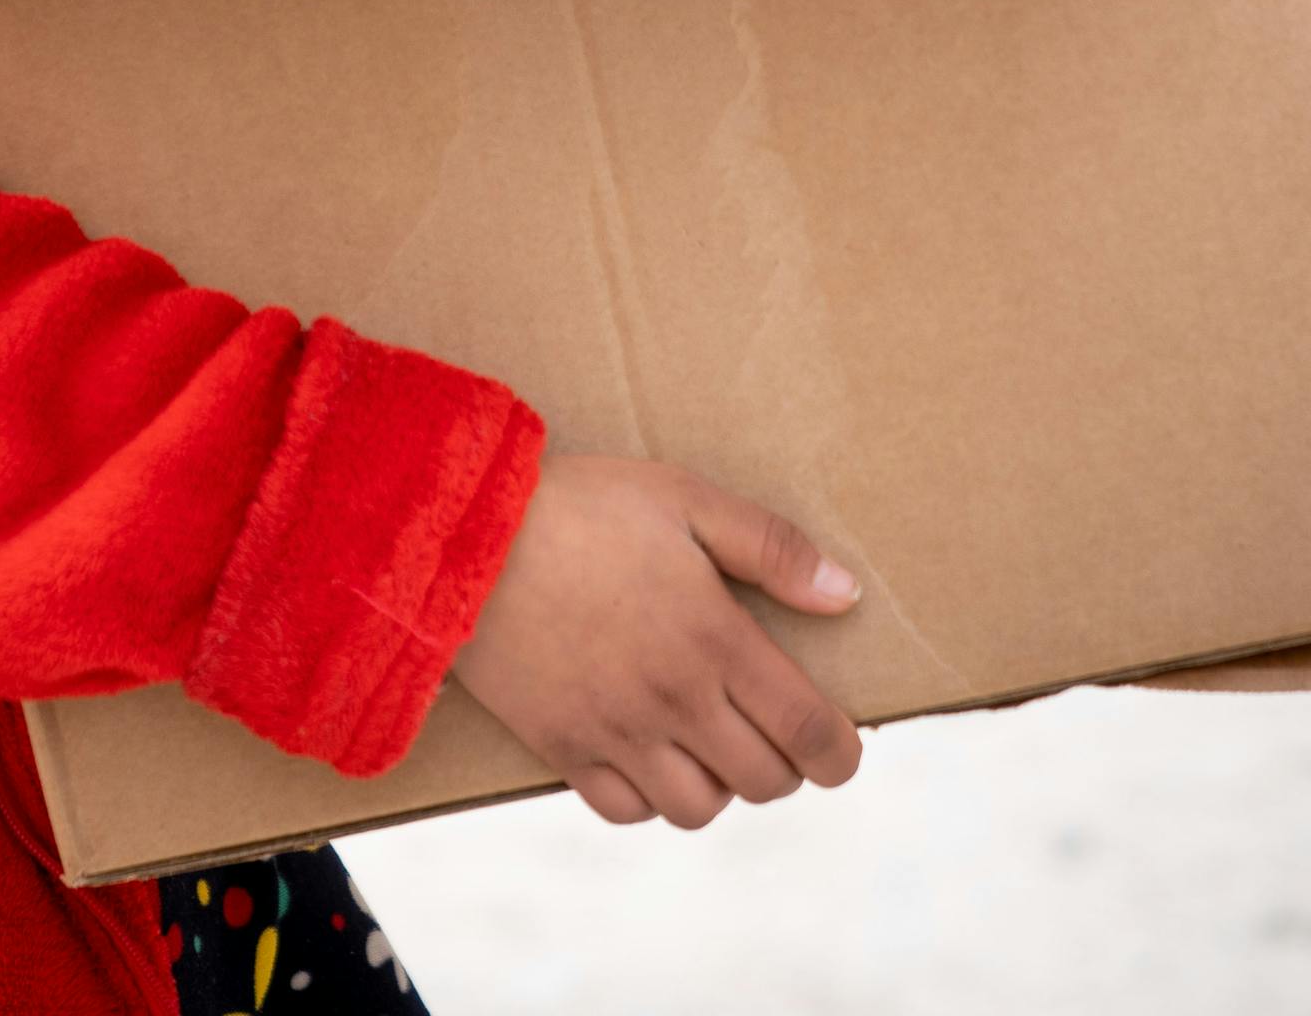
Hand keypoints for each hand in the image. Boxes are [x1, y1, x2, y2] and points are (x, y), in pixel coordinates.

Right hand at [448, 453, 864, 827]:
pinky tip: (648, 756)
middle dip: (784, 766)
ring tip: (708, 746)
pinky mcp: (563, 745)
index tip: (841, 749)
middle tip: (769, 732)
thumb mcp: (684, 499)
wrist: (465, 537)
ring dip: (717, 786)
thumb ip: (771, 549)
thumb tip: (845, 596)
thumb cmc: (580, 506)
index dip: (839, 754)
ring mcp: (616, 730)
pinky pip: (625, 810)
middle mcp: (674, 699)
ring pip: (697, 808)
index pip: (808, 730)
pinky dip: (649, 798)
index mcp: (715, 638)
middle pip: (763, 781)